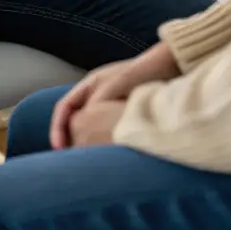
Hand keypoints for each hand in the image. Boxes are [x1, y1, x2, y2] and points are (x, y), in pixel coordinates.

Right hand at [50, 43, 179, 149]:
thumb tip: (82, 125)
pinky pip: (104, 134)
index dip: (57, 128)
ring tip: (86, 163)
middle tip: (70, 161)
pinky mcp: (123, 117)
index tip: (59, 147)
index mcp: (91, 84)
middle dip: (69, 140)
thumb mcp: (117, 85)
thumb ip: (97, 102)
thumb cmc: (145, 73)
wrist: (172, 68)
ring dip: (84, 145)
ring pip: (87, 129)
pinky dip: (100, 146)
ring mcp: (109, 105)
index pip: (64, 108)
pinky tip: (106, 157)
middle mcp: (97, 95)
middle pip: (73, 121)